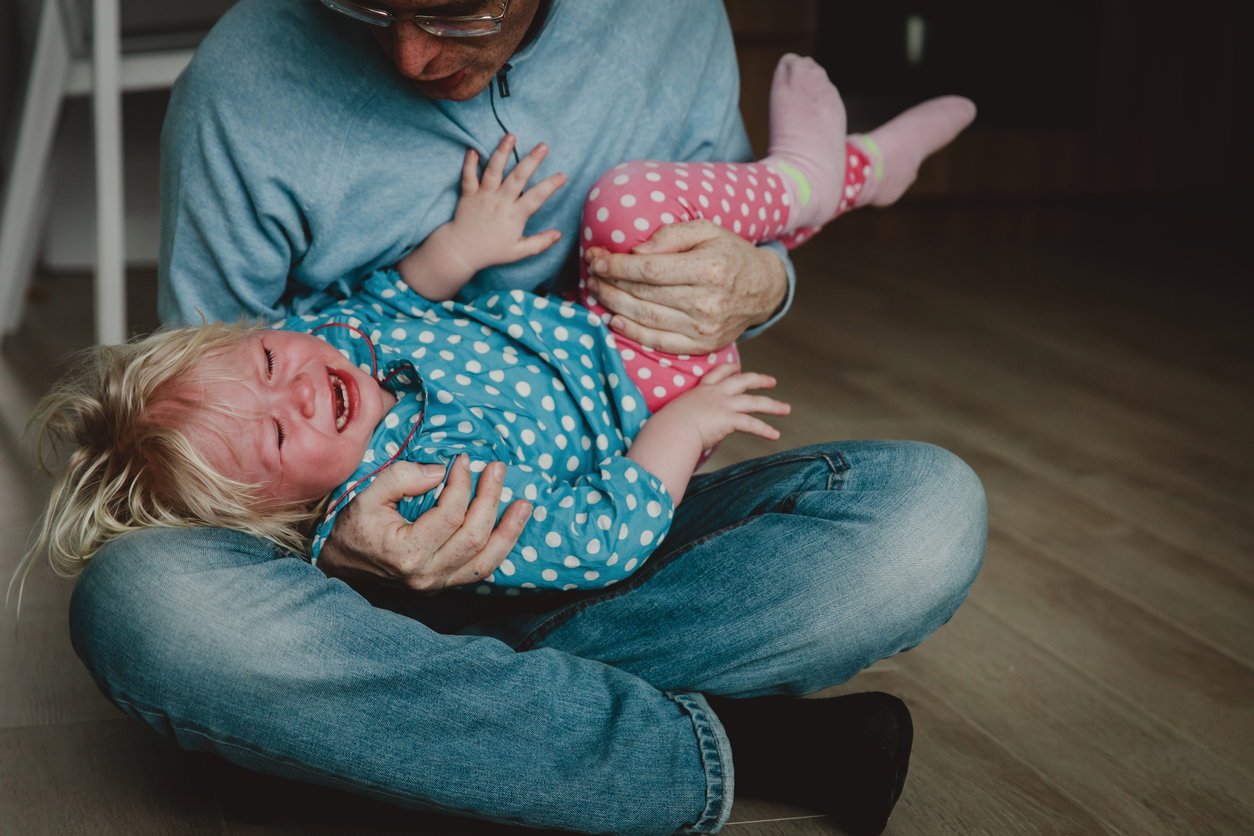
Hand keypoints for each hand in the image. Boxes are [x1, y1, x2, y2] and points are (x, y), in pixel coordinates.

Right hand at [316, 454, 532, 591]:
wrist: (340, 569)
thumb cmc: (352, 530)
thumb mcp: (366, 496)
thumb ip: (401, 478)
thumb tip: (440, 471)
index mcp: (406, 552)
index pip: (449, 515)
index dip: (462, 484)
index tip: (464, 461)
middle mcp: (426, 575)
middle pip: (474, 536)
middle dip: (490, 499)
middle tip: (498, 469)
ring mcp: (438, 585)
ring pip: (486, 560)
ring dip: (509, 530)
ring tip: (525, 504)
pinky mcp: (444, 586)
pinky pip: (481, 570)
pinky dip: (500, 548)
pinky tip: (510, 528)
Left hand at [446, 134, 566, 272]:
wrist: (461, 252)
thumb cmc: (491, 251)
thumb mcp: (518, 252)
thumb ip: (539, 243)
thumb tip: (558, 234)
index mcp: (514, 215)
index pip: (536, 197)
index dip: (550, 186)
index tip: (562, 175)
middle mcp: (500, 202)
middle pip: (518, 178)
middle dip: (531, 160)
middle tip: (543, 146)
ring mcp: (483, 197)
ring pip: (493, 171)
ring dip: (502, 152)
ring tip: (510, 136)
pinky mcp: (468, 194)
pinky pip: (468, 176)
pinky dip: (469, 163)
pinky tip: (473, 149)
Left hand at [584, 219, 787, 353]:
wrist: (763, 289)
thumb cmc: (729, 254)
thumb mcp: (707, 230)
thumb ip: (670, 235)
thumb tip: (636, 251)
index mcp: (709, 269)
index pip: (650, 269)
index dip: (617, 265)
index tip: (596, 258)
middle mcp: (707, 302)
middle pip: (644, 294)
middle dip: (610, 282)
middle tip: (590, 272)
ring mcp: (705, 328)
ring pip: (647, 318)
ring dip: (614, 305)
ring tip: (596, 291)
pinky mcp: (703, 346)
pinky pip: (660, 342)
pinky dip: (633, 333)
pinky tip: (615, 319)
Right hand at [653, 363, 790, 449]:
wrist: (670, 429)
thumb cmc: (667, 426)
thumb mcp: (676, 415)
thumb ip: (686, 418)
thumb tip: (685, 429)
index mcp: (700, 391)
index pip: (717, 373)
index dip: (730, 369)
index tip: (738, 367)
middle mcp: (715, 394)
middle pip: (742, 381)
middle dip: (759, 379)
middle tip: (772, 381)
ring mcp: (723, 405)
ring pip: (754, 401)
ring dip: (773, 405)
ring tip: (786, 409)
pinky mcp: (729, 419)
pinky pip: (751, 424)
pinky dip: (765, 430)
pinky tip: (775, 435)